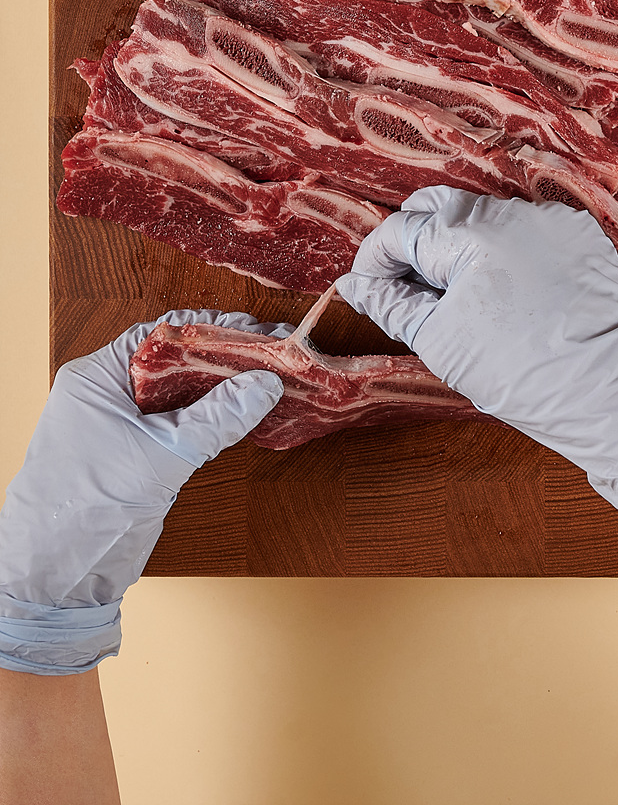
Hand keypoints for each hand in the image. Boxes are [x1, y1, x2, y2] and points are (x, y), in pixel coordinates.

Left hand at [0, 311, 286, 675]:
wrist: (55, 583)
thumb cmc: (86, 512)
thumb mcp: (161, 455)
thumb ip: (217, 417)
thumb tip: (265, 384)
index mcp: (96, 378)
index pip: (160, 333)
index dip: (211, 327)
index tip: (255, 331)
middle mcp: (105, 394)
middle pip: (173, 360)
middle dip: (222, 357)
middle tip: (270, 356)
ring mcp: (119, 426)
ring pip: (179, 392)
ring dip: (220, 389)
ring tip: (265, 382)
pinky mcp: (136, 455)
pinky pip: (181, 423)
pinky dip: (212, 418)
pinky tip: (243, 416)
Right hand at [337, 187, 617, 549]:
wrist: (614, 390)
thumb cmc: (525, 375)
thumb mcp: (442, 343)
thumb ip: (393, 303)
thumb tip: (358, 284)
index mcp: (471, 233)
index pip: (402, 228)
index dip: (376, 259)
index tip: (369, 287)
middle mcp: (512, 211)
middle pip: (441, 208)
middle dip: (415, 242)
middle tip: (407, 288)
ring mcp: (550, 218)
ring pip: (484, 217)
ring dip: (460, 246)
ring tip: (458, 298)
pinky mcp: (580, 233)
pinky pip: (526, 229)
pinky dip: (505, 252)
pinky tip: (506, 294)